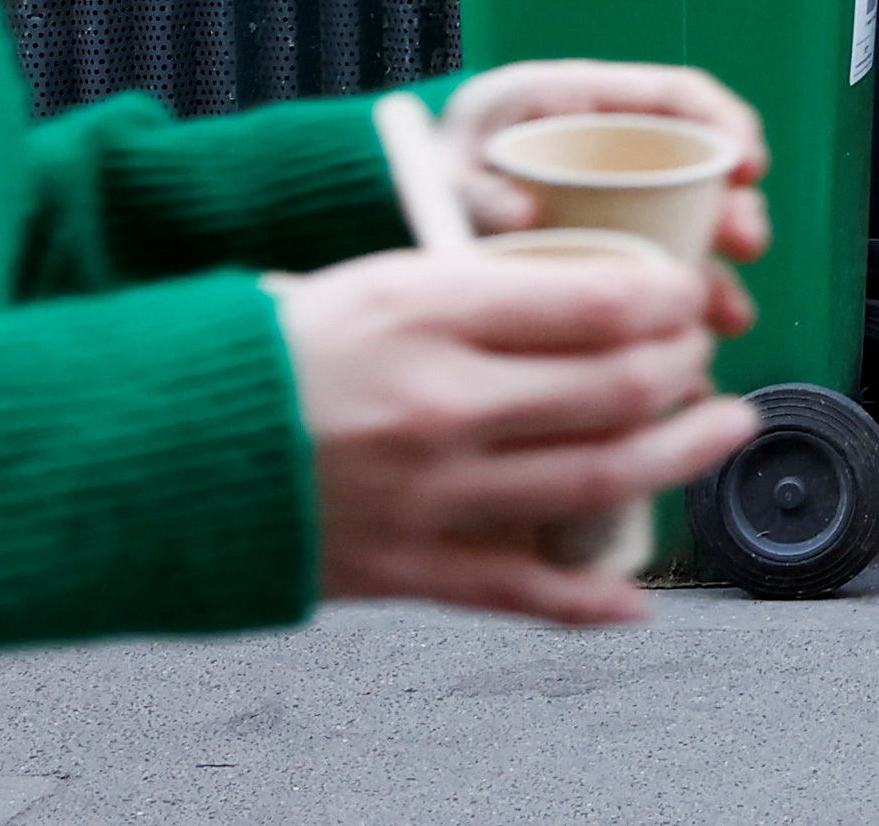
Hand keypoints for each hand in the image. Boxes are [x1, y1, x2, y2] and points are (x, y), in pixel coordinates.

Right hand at [280, 245, 758, 624]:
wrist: (154, 450)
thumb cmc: (268, 351)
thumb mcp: (376, 279)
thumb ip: (479, 286)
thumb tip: (586, 291)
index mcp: (427, 312)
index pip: (597, 302)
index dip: (669, 299)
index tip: (689, 294)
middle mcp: (438, 404)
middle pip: (613, 389)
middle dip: (684, 370)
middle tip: (705, 357)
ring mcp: (427, 494)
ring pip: (592, 479)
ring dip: (678, 457)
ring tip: (723, 430)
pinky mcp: (403, 568)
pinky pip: (517, 588)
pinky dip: (588, 598)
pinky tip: (635, 594)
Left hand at [436, 61, 770, 341]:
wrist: (415, 197)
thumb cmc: (440, 164)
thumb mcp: (448, 166)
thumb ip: (475, 189)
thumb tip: (521, 218)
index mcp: (587, 104)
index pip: (678, 97)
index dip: (726, 124)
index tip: (749, 166)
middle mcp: (619, 155)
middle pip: (700, 173)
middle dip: (735, 209)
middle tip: (746, 245)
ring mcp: (621, 207)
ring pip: (689, 235)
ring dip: (715, 274)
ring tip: (729, 317)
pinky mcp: (613, 257)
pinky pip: (656, 286)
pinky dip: (672, 324)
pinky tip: (685, 364)